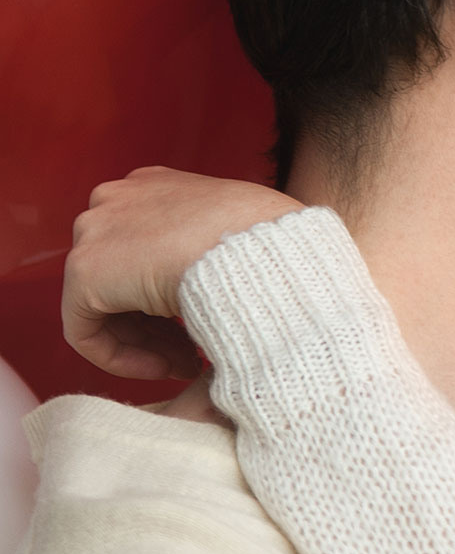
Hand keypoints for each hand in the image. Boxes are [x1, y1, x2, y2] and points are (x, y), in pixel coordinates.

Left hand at [64, 168, 302, 380]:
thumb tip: (219, 300)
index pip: (145, 251)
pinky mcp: (85, 270)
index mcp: (155, 186)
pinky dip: (119, 357)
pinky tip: (165, 367)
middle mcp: (118, 200)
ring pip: (104, 306)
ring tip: (188, 365)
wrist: (260, 251)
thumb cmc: (271, 249)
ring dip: (146, 343)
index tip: (201, 324)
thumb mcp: (243, 241)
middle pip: (122, 278)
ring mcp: (96, 230)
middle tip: (194, 355)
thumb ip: (215, 260)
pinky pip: (85, 329)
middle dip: (157, 325)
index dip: (171, 300)